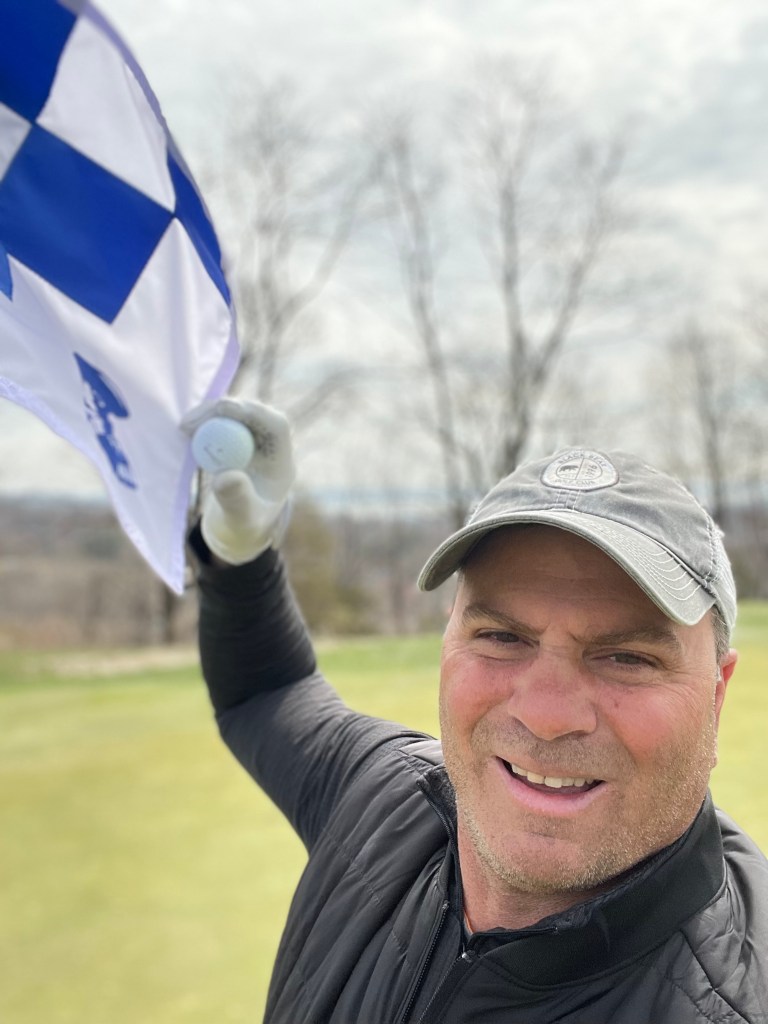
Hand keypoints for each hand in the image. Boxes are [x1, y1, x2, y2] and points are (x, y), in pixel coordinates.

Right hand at [182, 398, 294, 564]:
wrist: (237, 531)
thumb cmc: (244, 529)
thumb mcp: (241, 520)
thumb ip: (237, 501)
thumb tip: (226, 477)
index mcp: (281, 463)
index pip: (277, 426)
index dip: (253, 412)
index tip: (222, 412)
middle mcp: (270, 448)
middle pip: (253, 414)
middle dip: (223, 410)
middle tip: (190, 421)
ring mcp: (252, 444)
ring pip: (234, 416)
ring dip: (209, 417)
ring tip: (184, 429)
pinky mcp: (235, 444)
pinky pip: (220, 424)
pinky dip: (203, 425)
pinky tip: (185, 432)